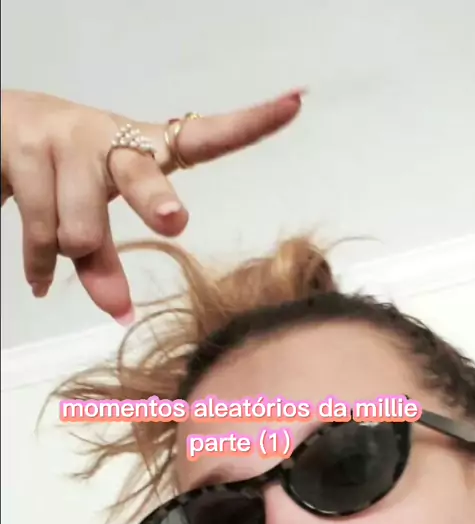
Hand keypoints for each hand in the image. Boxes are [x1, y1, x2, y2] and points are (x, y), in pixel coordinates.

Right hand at [1, 89, 302, 323]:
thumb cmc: (65, 174)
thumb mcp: (93, 212)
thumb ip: (106, 262)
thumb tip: (118, 317)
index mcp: (142, 146)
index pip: (202, 135)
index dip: (248, 124)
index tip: (296, 104)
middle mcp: (108, 137)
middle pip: (140, 177)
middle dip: (154, 200)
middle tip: (173, 220)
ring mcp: (64, 140)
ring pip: (79, 228)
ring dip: (72, 254)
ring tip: (62, 249)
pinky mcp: (21, 150)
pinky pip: (39, 234)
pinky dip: (39, 267)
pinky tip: (39, 281)